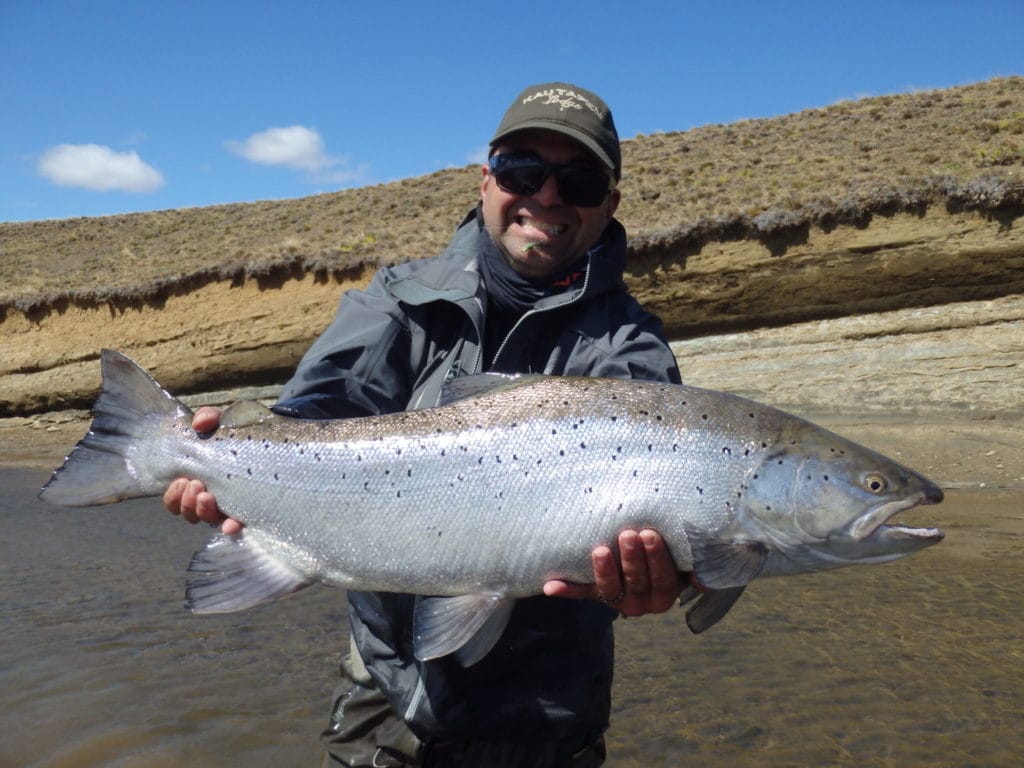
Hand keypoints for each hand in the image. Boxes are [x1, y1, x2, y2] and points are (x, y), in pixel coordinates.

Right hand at [162, 406, 243, 534]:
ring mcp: (230, 507)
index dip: (173, 496)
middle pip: (188, 513)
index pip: (176, 499)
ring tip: (208, 496)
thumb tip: (199, 423)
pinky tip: (231, 524)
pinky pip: (238, 525)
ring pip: (208, 520)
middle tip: (195, 485)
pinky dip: (231, 527)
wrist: (275, 440)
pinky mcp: (251, 511)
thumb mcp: (223, 422)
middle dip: (187, 503)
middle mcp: (211, 498)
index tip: (182, 480)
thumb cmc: (241, 434)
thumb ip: (209, 417)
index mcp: (198, 480)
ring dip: (202, 511)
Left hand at [543, 529, 685, 616]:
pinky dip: (566, 590)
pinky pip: (580, 593)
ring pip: (609, 590)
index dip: (656, 559)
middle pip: (636, 583)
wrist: (648, 565)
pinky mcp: (594, 593)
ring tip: (599, 549)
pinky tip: (550, 586)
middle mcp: (640, 603)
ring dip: (603, 571)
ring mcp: (616, 600)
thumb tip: (703, 580)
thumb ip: (694, 567)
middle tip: (628, 534)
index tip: (650, 535)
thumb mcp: (685, 563)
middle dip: (632, 559)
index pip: (662, 580)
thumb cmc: (672, 557)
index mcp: (664, 596)